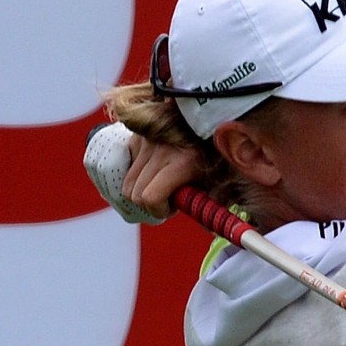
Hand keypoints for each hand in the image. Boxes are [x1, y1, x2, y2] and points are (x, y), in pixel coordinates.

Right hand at [84, 122, 203, 222]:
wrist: (205, 117)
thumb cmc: (214, 152)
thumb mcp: (218, 178)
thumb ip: (212, 203)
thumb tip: (209, 228)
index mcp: (183, 163)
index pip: (150, 198)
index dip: (159, 210)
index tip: (173, 208)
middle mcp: (161, 151)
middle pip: (134, 195)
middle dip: (149, 205)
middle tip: (168, 200)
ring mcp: (146, 142)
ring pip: (127, 183)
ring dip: (141, 192)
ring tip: (161, 187)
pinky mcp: (136, 137)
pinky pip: (127, 166)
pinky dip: (136, 175)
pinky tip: (153, 173)